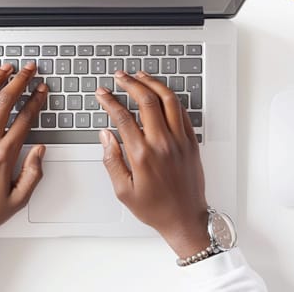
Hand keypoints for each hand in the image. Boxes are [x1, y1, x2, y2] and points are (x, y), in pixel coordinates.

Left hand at [0, 62, 47, 271]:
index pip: (25, 117)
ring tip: (5, 69)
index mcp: (5, 154)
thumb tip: (41, 149)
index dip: (36, 99)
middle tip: (29, 69)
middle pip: (5, 100)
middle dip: (20, 80)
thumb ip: (34, 173)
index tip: (41, 89)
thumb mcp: (20, 198)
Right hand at [95, 70, 208, 258]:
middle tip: (120, 76)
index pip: (122, 117)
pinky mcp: (191, 142)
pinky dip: (171, 98)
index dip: (109, 101)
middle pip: (146, 101)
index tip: (102, 93)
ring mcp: (180, 141)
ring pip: (168, 100)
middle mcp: (162, 143)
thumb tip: (105, 135)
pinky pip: (182, 112)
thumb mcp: (123, 190)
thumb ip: (111, 160)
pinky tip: (161, 93)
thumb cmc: (155, 207)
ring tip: (140, 75)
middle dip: (130, 83)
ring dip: (153, 83)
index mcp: (142, 155)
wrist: (185, 218)